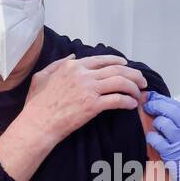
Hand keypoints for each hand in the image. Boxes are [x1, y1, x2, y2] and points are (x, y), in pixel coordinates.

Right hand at [22, 53, 147, 142]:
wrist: (38, 124)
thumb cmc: (37, 104)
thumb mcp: (41, 77)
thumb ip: (58, 64)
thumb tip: (73, 56)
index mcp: (72, 66)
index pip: (101, 59)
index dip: (118, 62)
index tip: (127, 66)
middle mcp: (83, 74)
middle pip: (116, 69)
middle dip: (133, 74)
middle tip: (142, 81)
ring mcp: (89, 89)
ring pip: (120, 82)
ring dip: (134, 87)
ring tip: (140, 93)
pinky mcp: (93, 105)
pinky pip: (117, 100)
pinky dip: (128, 101)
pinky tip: (132, 104)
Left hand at [142, 92, 179, 180]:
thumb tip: (173, 114)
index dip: (166, 101)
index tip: (157, 99)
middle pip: (171, 109)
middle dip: (156, 104)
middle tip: (148, 104)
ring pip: (162, 122)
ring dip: (156, 124)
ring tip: (157, 130)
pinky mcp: (173, 153)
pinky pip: (155, 138)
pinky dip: (152, 138)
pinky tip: (153, 140)